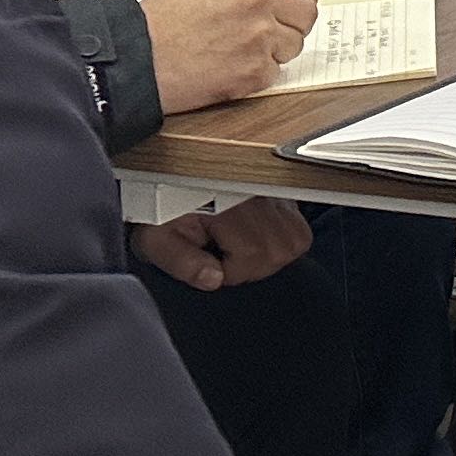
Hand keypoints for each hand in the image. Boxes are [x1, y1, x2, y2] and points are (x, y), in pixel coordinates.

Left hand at [132, 197, 314, 291]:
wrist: (164, 175)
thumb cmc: (160, 207)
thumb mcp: (157, 239)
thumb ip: (183, 263)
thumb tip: (214, 280)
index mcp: (225, 203)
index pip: (252, 254)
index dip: (231, 272)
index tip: (211, 266)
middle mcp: (256, 193)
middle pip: (280, 249)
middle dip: (253, 267)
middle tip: (226, 260)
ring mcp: (272, 190)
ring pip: (296, 239)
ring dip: (271, 255)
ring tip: (242, 251)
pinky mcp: (281, 192)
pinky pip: (299, 226)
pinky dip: (282, 240)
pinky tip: (256, 239)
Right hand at [138, 0, 319, 113]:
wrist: (138, 57)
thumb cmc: (163, 19)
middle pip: (307, 10)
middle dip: (293, 22)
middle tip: (272, 29)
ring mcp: (259, 35)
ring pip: (295, 43)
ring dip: (276, 49)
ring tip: (241, 48)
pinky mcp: (254, 70)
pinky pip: (275, 71)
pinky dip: (257, 73)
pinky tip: (231, 66)